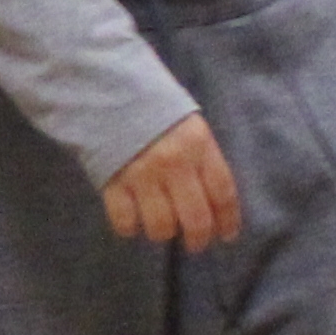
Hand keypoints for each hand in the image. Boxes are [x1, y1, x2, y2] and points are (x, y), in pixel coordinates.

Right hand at [100, 115, 241, 252]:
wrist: (108, 90)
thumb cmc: (154, 108)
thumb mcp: (189, 125)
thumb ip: (202, 158)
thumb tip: (213, 201)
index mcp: (198, 146)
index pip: (223, 193)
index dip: (228, 220)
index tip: (227, 235)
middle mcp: (174, 164)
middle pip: (195, 218)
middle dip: (198, 238)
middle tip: (196, 244)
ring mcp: (142, 175)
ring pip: (161, 226)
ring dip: (164, 233)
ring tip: (162, 228)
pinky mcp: (112, 183)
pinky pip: (125, 221)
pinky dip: (130, 228)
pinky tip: (133, 222)